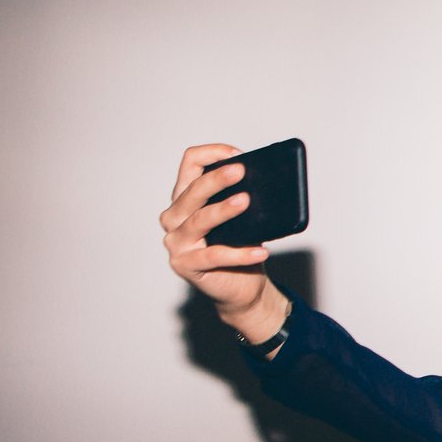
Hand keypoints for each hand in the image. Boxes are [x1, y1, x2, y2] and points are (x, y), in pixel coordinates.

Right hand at [161, 143, 286, 340]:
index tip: (238, 155)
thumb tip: (267, 181)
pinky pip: (215, 256)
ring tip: (245, 201)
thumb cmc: (239, 246)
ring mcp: (176, 242)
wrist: (241, 287)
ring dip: (222, 210)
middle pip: (192, 191)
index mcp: (185, 198)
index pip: (189, 164)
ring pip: (199, 221)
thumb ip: (242, 198)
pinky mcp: (186, 265)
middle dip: (216, 179)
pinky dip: (240, 254)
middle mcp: (174, 217)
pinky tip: (260, 251)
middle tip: (240, 171)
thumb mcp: (241, 218)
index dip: (211, 154)